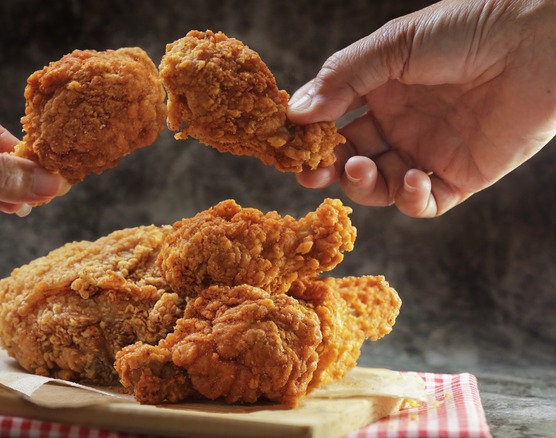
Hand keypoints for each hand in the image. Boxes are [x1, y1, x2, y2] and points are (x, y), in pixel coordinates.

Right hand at [287, 0, 555, 216]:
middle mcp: (402, 125)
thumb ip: (340, 81)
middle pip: (350, 159)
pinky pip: (424, 202)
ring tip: (358, 166)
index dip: (311, 137)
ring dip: (361, 183)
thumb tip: (294, 114)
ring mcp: (430, 152)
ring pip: (379, 185)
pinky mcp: (462, 176)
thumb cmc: (465, 30)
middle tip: (308, 172)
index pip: (334, 123)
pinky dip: (409, 198)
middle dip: (327, 168)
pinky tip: (409, 177)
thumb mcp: (390, 47)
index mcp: (382, 92)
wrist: (534, 40)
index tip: (289, 144)